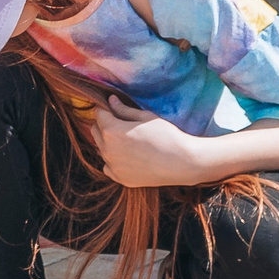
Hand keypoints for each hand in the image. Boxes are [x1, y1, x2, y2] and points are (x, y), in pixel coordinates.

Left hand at [96, 94, 216, 185]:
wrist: (183, 163)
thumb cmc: (166, 135)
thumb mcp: (145, 117)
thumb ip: (124, 109)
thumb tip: (110, 100)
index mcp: (112, 131)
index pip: (99, 114)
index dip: (105, 108)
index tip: (111, 107)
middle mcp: (107, 150)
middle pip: (95, 131)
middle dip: (104, 124)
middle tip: (120, 122)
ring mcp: (113, 166)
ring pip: (101, 149)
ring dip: (108, 142)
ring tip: (127, 140)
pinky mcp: (120, 178)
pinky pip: (108, 166)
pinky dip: (113, 160)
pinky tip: (127, 156)